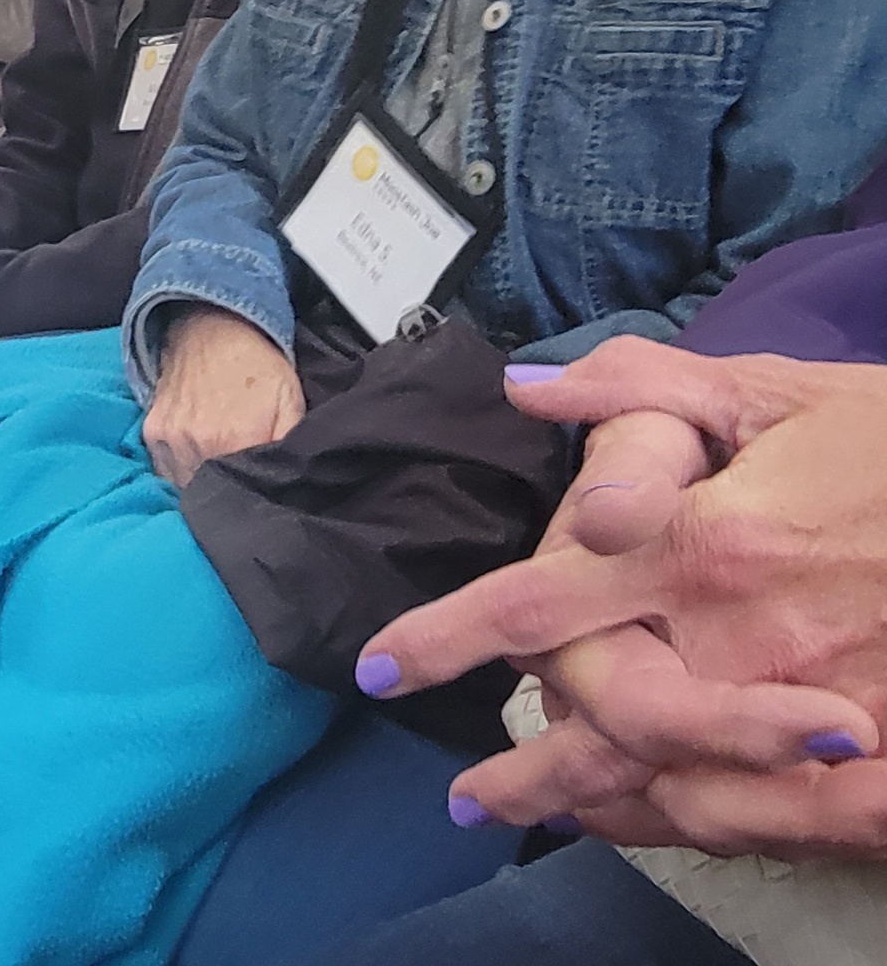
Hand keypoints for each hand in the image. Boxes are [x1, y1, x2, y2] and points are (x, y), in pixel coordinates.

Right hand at [140, 306, 302, 485]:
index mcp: (235, 441)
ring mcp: (170, 439)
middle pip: (211, 492)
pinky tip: (198, 453)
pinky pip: (165, 469)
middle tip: (239, 472)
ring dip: (202, 481)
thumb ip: (291, 445)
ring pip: (186, 485)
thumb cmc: (254, 364)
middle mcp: (197, 445)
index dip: (252, 493)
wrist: (212, 327)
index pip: (241, 493)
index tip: (259, 486)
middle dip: (226, 488)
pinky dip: (181, 468)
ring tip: (218, 461)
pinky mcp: (152, 432)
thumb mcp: (291, 400)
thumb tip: (291, 483)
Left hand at [356, 341, 886, 852]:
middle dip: (523, 763)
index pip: (532, 601)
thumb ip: (642, 390)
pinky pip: (766, 820)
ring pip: (667, 780)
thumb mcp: (781, 391)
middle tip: (472, 792)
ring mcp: (810, 707)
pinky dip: (701, 829)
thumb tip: (525, 388)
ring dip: (593, 806)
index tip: (379, 667)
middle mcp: (739, 634)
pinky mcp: (876, 762)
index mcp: (700, 539)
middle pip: (592, 716)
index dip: (443, 638)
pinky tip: (662, 829)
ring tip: (543, 822)